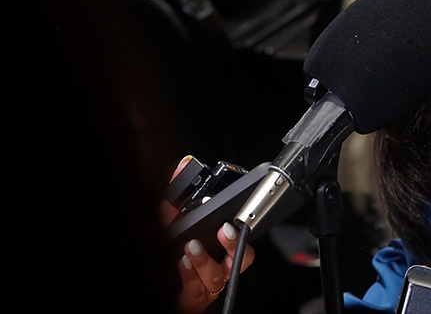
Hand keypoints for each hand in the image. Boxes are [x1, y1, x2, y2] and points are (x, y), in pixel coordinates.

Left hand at [162, 159, 255, 313]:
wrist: (156, 277)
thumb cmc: (168, 252)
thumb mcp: (170, 219)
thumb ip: (177, 194)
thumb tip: (183, 165)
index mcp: (218, 244)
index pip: (241, 233)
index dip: (243, 227)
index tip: (232, 220)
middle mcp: (218, 264)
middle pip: (242, 258)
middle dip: (234, 245)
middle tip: (224, 231)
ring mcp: (207, 283)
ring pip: (218, 275)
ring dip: (205, 260)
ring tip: (191, 247)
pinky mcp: (194, 297)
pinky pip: (199, 289)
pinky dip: (190, 274)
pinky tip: (181, 263)